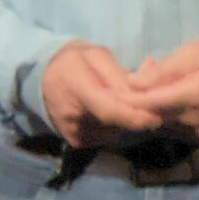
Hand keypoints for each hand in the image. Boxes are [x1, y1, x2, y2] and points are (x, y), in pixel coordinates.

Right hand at [39, 42, 163, 148]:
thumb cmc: (74, 63)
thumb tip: (145, 90)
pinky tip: (113, 112)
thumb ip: (120, 75)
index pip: (109, 111)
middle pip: (116, 124)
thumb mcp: (96, 56)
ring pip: (114, 132)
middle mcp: (73, 118)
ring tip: (126, 103)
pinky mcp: (77, 143)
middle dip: (135, 116)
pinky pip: (107, 136)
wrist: (42, 79)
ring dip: (125, 121)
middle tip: (149, 103)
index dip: (134, 116)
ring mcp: (74, 134)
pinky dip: (115, 126)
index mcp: (77, 89)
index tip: (156, 117)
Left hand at [121, 32, 198, 143]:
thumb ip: (163, 70)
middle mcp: (197, 120)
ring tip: (150, 85)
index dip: (129, 99)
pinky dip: (164, 116)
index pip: (152, 103)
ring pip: (162, 125)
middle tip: (133, 80)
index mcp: (196, 96)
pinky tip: (165, 98)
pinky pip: (173, 130)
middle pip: (154, 117)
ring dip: (150, 109)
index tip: (111, 91)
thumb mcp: (192, 53)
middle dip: (138, 102)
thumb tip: (133, 81)